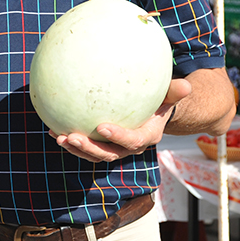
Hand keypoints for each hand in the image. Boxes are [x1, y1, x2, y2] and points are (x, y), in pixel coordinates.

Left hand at [51, 77, 192, 162]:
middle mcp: (129, 147)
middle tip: (71, 136)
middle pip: (108, 154)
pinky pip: (85, 146)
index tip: (101, 127)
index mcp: (147, 136)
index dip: (117, 137)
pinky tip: (52, 128)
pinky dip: (70, 140)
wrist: (154, 113)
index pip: (132, 141)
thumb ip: (174, 92)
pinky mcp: (102, 145)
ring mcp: (115, 148)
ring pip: (93, 154)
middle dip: (89, 148)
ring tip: (58, 136)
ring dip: (75, 148)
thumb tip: (187, 85)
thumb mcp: (169, 96)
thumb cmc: (161, 101)